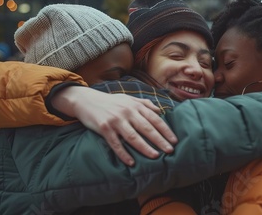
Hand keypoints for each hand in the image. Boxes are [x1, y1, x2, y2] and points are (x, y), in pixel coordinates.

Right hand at [51, 86, 177, 165]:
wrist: (87, 100)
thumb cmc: (111, 101)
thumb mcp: (129, 99)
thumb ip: (145, 104)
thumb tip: (160, 111)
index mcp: (135, 106)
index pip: (154, 118)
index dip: (165, 130)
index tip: (174, 140)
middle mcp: (127, 112)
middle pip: (146, 128)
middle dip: (159, 140)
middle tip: (169, 150)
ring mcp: (115, 120)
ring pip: (133, 137)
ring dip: (145, 147)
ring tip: (155, 156)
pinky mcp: (104, 128)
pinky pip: (115, 144)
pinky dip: (123, 154)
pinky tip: (131, 162)